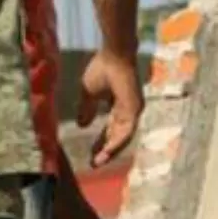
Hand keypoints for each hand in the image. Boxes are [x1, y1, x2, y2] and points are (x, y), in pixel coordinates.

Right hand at [77, 50, 142, 166]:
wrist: (114, 55)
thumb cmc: (102, 68)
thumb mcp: (89, 93)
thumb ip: (86, 109)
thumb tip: (82, 126)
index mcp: (118, 105)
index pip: (110, 129)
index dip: (101, 142)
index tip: (91, 154)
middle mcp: (128, 110)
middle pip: (117, 136)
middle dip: (106, 150)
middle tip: (94, 163)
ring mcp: (133, 110)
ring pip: (123, 137)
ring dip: (111, 150)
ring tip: (98, 162)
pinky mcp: (135, 108)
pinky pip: (127, 131)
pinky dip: (117, 142)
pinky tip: (106, 151)